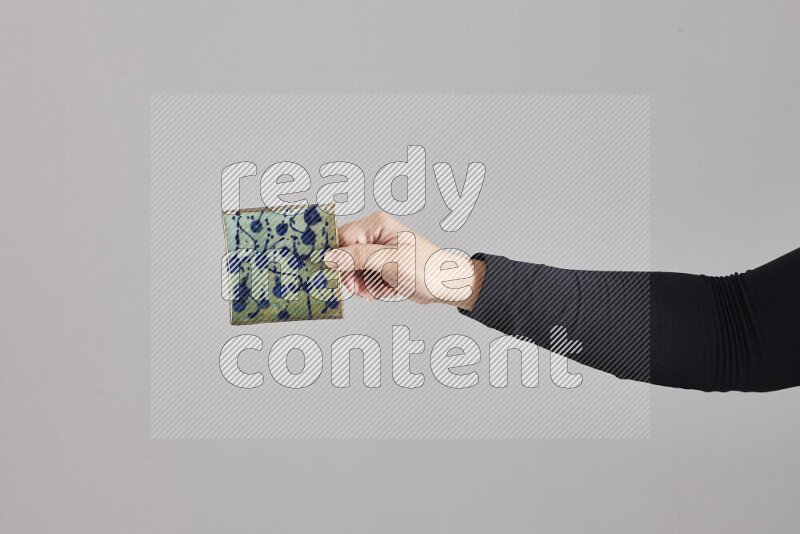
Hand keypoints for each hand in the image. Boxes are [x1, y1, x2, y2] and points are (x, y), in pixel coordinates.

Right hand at [323, 212, 484, 309]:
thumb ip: (358, 257)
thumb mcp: (389, 262)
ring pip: (352, 269)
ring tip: (377, 291)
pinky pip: (364, 277)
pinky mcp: (381, 264)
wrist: (446, 285)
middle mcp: (375, 234)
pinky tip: (385, 290)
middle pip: (344, 255)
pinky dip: (371, 287)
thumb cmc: (426, 269)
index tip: (340, 276)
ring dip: (362, 284)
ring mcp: (377, 250)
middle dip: (352, 276)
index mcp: (376, 224)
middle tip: (361, 290)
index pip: (341, 237)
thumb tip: (331, 257)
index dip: (338, 259)